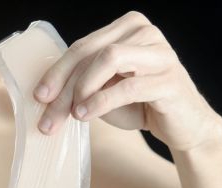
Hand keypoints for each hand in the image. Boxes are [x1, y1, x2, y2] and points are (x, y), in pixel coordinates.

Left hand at [32, 11, 221, 151]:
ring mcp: (160, 52)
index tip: (38, 96)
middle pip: (91, 53)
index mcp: (127, 28)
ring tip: (72, 114)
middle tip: (47, 117)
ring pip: (109, 59)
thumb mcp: (104, 91)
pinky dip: (101, 101)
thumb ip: (81, 84)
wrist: (183, 125)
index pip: (82, 47)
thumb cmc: (140, 105)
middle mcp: (145, 32)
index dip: (56, 71)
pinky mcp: (170, 79)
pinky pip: (128, 86)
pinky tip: (85, 115)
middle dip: (63, 86)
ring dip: (82, 89)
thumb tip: (45, 93)